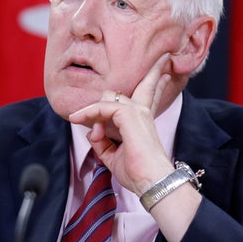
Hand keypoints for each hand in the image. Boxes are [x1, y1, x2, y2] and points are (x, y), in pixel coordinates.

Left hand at [67, 52, 175, 195]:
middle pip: (145, 85)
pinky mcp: (129, 115)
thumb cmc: (138, 173)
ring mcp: (137, 112)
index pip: (148, 97)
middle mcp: (142, 113)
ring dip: (91, 110)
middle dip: (153, 72)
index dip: (156, 85)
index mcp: (143, 121)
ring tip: (76, 118)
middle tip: (164, 58)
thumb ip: (101, 141)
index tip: (166, 75)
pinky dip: (89, 113)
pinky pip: (102, 107)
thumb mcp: (113, 155)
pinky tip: (79, 119)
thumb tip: (91, 130)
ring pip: (109, 97)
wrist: (152, 183)